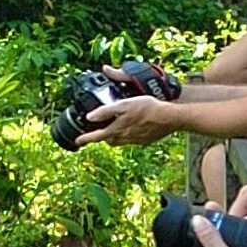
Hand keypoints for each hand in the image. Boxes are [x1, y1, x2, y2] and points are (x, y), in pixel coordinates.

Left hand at [78, 94, 192, 148]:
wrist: (169, 117)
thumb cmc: (147, 108)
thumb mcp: (123, 105)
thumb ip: (105, 111)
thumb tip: (89, 117)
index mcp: (117, 130)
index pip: (96, 137)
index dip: (85, 139)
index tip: (77, 141)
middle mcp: (125, 138)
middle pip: (109, 140)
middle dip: (102, 136)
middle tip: (98, 131)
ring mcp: (136, 140)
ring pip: (121, 140)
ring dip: (115, 135)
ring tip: (116, 127)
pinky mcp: (145, 140)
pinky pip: (132, 139)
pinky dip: (129, 134)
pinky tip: (133, 126)